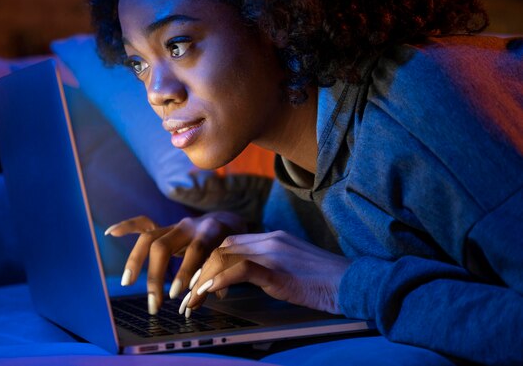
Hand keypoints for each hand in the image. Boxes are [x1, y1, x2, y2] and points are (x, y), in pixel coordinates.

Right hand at [104, 211, 248, 314]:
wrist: (229, 221)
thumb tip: (193, 304)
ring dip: (136, 261)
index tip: (177, 294)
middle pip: (164, 245)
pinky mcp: (165, 227)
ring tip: (128, 283)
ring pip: (149, 238)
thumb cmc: (231, 246)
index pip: (196, 249)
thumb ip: (215, 279)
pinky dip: (126, 226)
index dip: (187, 270)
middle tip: (155, 303)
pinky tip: (110, 233)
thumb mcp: (232, 260)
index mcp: (211, 230)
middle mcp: (189, 225)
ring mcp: (174, 225)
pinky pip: (143, 224)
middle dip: (156, 275)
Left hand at [184, 230, 350, 314]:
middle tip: (187, 295)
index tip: (198, 281)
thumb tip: (242, 276)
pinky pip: (241, 270)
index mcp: (272, 237)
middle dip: (200, 271)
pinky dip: (220, 281)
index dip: (210, 261)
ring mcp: (274, 252)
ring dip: (203, 280)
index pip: (230, 241)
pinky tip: (208, 293)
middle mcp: (270, 239)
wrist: (351, 282)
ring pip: (226, 256)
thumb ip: (268, 265)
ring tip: (192, 301)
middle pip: (222, 247)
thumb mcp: (291, 266)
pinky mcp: (278, 270)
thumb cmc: (324, 280)